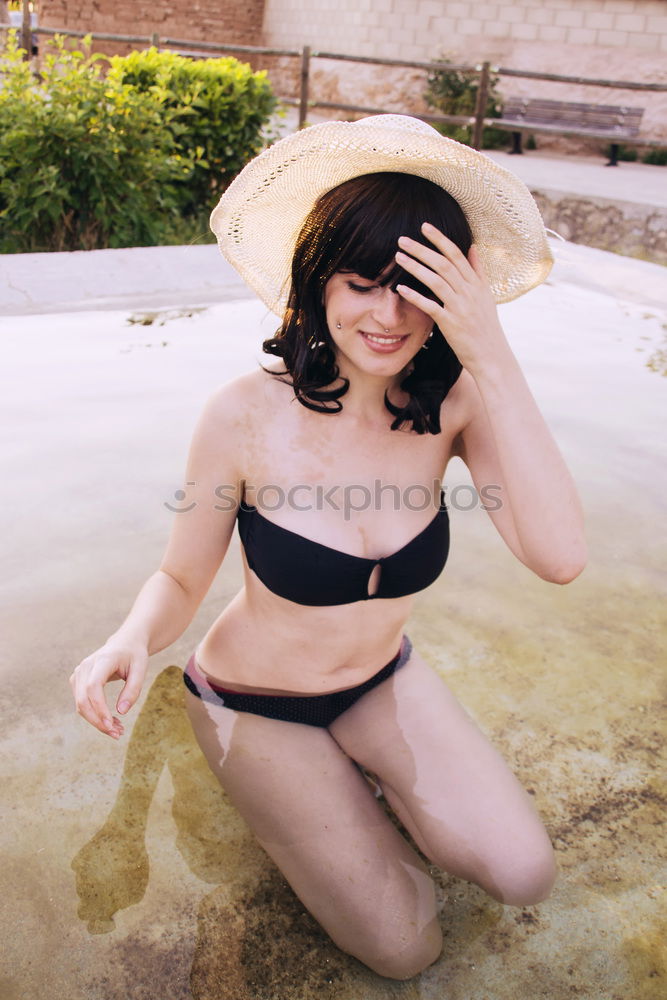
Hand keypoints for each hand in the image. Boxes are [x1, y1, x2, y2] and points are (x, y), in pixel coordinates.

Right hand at [69, 637, 147, 738]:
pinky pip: (82, 703)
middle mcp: (85, 667)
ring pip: (80, 705)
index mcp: (102, 660)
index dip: (99, 708)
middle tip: (117, 734)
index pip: (93, 687)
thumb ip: (133, 689)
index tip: (111, 724)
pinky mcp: (77, 682)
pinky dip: (94, 716)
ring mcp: (79, 674)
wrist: (124, 643)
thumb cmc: (134, 655)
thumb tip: (122, 711)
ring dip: (96, 721)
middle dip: (97, 720)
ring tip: (118, 730)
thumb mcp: (141, 669)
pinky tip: (111, 722)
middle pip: (83, 699)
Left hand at [395, 222, 506, 374]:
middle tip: (402, 239)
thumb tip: (472, 246)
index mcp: (476, 284)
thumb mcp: (486, 296)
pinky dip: (416, 296)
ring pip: (436, 281)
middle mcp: (469, 292)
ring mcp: (460, 308)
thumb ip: (478, 271)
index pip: (457, 255)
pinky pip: (431, 306)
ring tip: (398, 257)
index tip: (424, 226)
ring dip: (416, 267)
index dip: (440, 239)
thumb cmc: (485, 327)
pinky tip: (401, 288)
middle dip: (422, 249)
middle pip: (443, 264)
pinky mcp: (451, 324)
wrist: (492, 356)